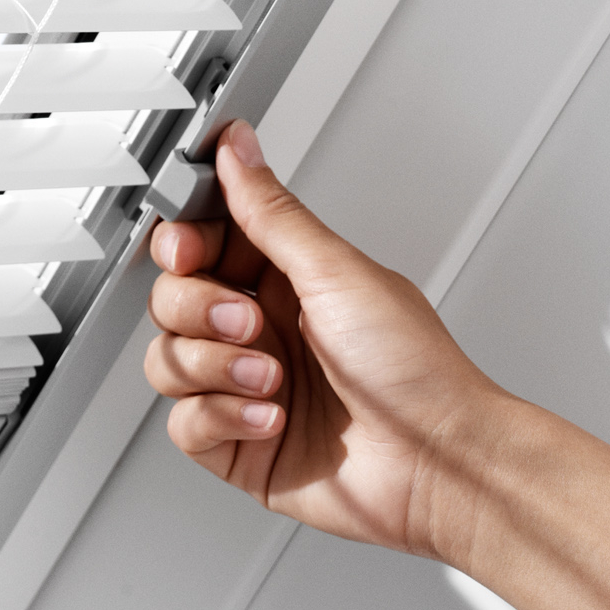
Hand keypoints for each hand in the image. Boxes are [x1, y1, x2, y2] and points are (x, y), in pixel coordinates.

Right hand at [144, 119, 505, 557]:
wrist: (441, 462)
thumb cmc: (416, 368)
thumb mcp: (336, 272)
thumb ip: (272, 211)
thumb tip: (237, 148)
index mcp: (285, 279)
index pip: (200, 245)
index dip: (182, 244)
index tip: (187, 248)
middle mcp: (262, 330)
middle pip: (172, 300)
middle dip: (199, 308)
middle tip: (248, 321)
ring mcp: (247, 388)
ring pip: (168, 361)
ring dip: (214, 367)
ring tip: (269, 377)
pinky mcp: (242, 445)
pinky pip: (185, 425)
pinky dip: (222, 418)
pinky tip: (269, 417)